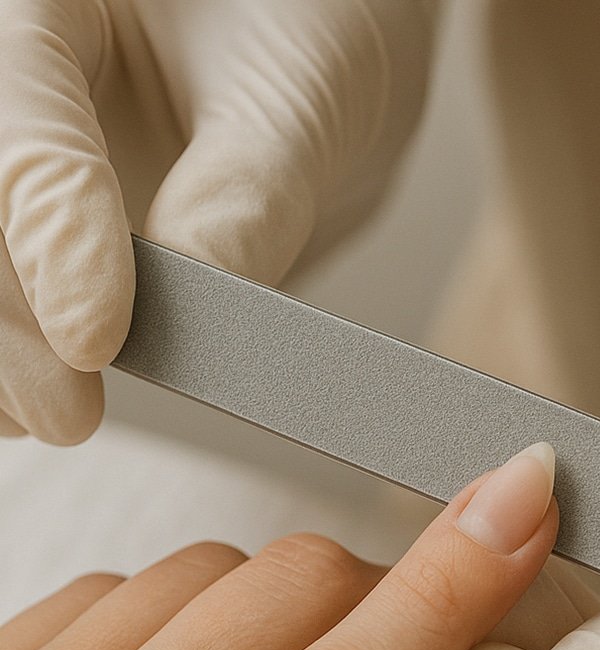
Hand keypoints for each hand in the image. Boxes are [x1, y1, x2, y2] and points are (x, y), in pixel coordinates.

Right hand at [0, 0, 437, 442]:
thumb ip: (247, 193)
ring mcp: (29, 145)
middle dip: (8, 320)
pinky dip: (16, 346)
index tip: (97, 343)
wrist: (328, 40)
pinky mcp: (46, 215)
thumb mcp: (303, 93)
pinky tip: (33, 401)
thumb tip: (198, 311)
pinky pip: (9, 274)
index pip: (21, 127)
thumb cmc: (318, 27)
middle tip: (68, 412)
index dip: (56, 244)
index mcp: (55, 2)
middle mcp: (22, 76)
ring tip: (46, 419)